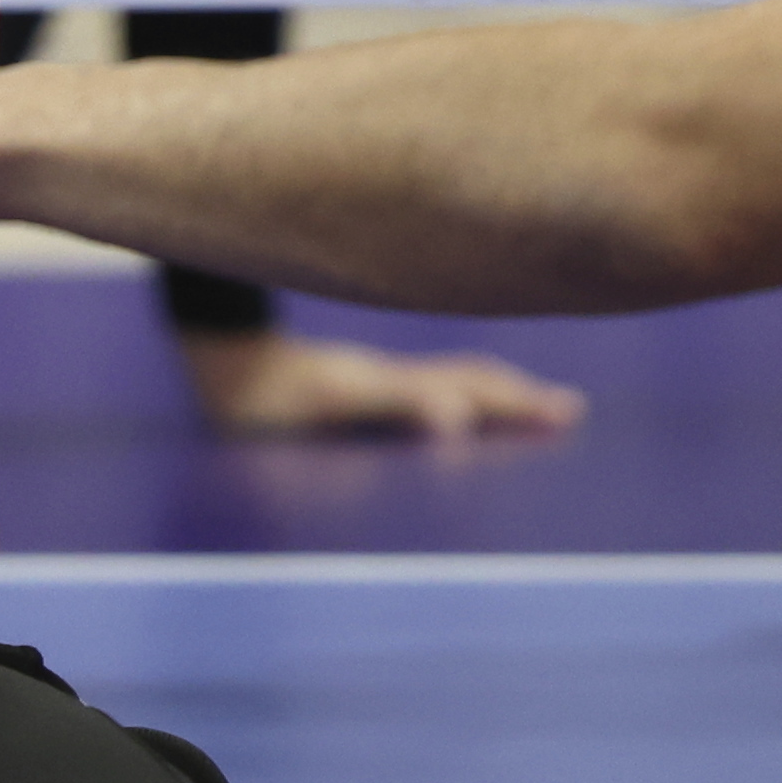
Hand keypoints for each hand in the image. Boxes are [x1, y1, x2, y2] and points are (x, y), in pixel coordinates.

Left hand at [173, 325, 587, 441]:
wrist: (215, 360)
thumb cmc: (268, 392)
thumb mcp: (336, 399)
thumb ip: (399, 403)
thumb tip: (459, 422)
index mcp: (398, 386)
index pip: (474, 390)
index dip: (519, 404)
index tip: (566, 413)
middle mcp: (390, 382)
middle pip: (469, 383)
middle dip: (518, 399)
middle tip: (566, 410)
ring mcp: (370, 383)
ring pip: (444, 383)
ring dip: (487, 394)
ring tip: (521, 402)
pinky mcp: (346, 390)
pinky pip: (414, 391)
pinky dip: (446, 398)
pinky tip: (440, 409)